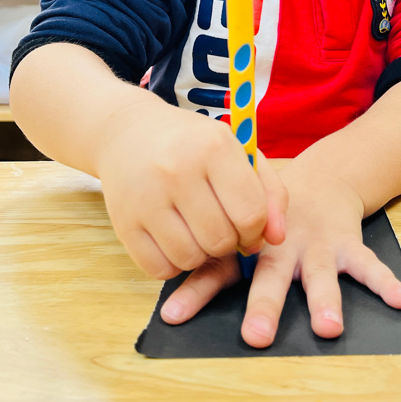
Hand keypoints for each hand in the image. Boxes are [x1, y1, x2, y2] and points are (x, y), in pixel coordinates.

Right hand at [95, 99, 287, 278]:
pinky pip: (159, 269)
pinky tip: (173, 239)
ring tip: (197, 231)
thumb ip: (269, 193)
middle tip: (220, 225)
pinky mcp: (123, 223)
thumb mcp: (236, 152)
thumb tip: (277, 239)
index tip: (249, 227)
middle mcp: (178, 171)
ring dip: (201, 254)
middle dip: (229, 241)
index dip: (257, 230)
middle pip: (221, 240)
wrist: (127, 132)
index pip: (250, 213)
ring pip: (191, 258)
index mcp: (214, 147)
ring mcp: (146, 198)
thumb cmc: (192, 144)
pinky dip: (172, 263)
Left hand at [159, 160, 400, 346]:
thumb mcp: (234, 225)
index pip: (217, 268)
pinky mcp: (346, 245)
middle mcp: (281, 246)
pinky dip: (386, 282)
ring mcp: (316, 246)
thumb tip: (166, 307)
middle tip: (256, 337)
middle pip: (270, 278)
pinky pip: (368, 265)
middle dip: (264, 306)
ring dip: (325, 302)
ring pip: (319, 277)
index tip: (173, 317)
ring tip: (329, 329)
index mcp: (248, 243)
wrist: (319, 179)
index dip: (196, 291)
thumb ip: (208, 260)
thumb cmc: (265, 211)